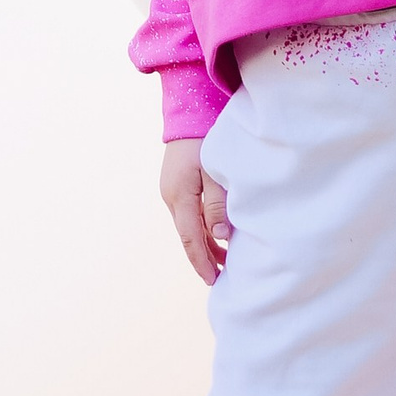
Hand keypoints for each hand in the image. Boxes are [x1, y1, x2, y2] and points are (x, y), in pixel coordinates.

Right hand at [160, 139, 230, 285]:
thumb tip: (220, 234)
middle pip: (188, 236)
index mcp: (179, 195)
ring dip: (205, 245)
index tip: (213, 281)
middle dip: (204, 259)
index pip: (191, 238)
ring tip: (224, 264)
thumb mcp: (214, 170)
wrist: (188, 114)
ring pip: (189, 227)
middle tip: (222, 280)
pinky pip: (189, 216)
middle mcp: (171, 197)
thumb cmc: (205, 139)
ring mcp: (172, 192)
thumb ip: (217, 201)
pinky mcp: (177, 187)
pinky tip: (216, 237)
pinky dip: (202, 229)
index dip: (202, 262)